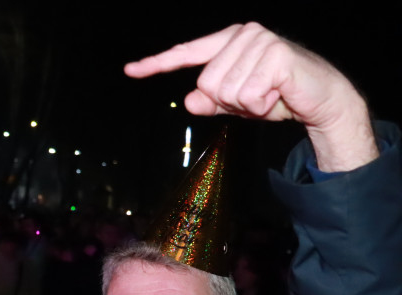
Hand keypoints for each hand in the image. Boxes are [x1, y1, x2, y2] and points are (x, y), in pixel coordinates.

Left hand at [125, 23, 375, 170]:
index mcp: (229, 41)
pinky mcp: (276, 54)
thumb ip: (210, 102)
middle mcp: (243, 34)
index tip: (130, 70)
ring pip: (225, 91)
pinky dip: (261, 104)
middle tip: (257, 96)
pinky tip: (280, 92)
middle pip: (206, 83)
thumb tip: (190, 101)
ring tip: (270, 93)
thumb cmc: (277, 96)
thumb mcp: (236, 103)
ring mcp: (260, 40)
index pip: (186, 53)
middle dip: (229, 101)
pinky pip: (247, 96)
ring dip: (247, 104)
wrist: (320, 99)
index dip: (157, 63)